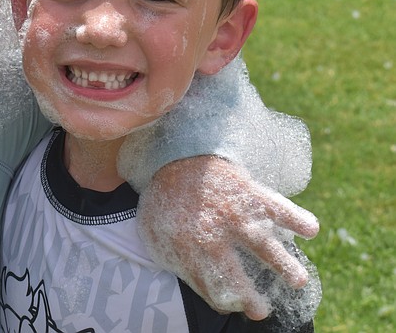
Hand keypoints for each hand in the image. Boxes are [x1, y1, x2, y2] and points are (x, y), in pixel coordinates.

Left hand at [138, 155, 318, 319]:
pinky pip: (278, 207)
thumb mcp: (153, 228)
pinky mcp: (251, 192)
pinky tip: (311, 230)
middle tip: (261, 311)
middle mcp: (213, 234)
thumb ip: (169, 253)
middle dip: (248, 296)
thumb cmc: (165, 195)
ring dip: (283, 264)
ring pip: (263, 245)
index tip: (232, 306)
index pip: (207, 283)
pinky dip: (297, 218)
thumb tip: (184, 277)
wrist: (176, 153)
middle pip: (234, 274)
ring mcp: (235, 214)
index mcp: (186, 246)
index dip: (221, 299)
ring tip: (298, 280)